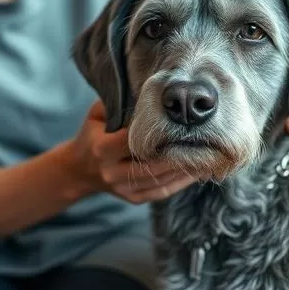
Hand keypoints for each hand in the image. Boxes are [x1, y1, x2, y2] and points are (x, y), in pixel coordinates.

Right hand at [68, 101, 197, 203]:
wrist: (80, 168)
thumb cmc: (94, 132)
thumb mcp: (98, 113)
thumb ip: (119, 102)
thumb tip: (148, 91)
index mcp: (102, 148)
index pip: (135, 139)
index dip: (158, 133)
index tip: (182, 123)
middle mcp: (111, 171)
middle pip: (153, 163)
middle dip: (179, 153)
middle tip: (205, 142)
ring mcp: (123, 188)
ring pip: (161, 179)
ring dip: (186, 168)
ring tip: (208, 155)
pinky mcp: (134, 199)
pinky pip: (163, 191)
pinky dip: (182, 181)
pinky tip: (198, 170)